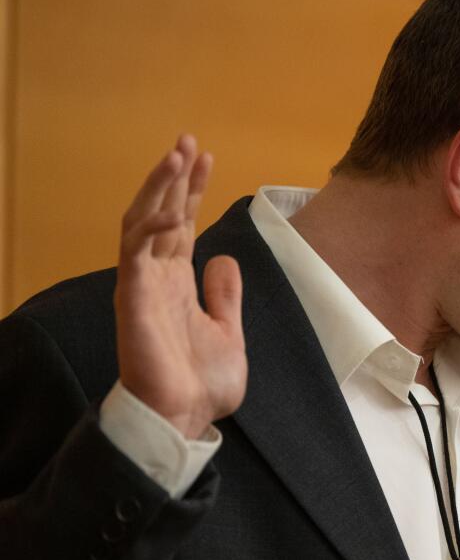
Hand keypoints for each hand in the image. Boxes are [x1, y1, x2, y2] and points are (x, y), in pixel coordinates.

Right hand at [114, 134, 245, 438]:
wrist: (184, 419)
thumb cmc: (200, 384)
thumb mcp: (228, 331)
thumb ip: (225, 296)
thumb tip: (223, 259)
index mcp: (177, 283)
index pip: (182, 224)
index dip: (191, 190)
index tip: (205, 157)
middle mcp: (156, 278)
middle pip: (161, 213)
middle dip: (173, 176)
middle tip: (187, 140)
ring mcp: (142, 286)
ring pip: (142, 222)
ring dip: (159, 187)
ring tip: (177, 154)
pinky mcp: (132, 298)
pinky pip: (138, 252)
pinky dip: (154, 226)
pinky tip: (178, 208)